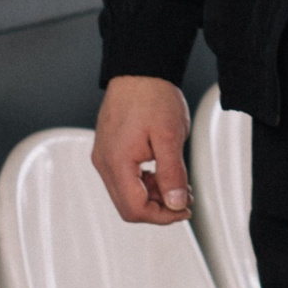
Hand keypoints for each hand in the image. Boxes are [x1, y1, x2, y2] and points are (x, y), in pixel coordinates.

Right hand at [92, 76, 192, 223]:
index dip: (162, 216)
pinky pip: (123, 178)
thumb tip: (175, 204)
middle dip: (158, 208)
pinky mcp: (108, 150)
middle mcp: (104, 162)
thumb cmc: (152, 96)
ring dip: (153, 196)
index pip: (134, 209)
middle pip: (127, 206)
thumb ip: (172, 174)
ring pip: (126, 194)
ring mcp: (104, 156)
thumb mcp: (170, 137)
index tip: (184, 210)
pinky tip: (162, 173)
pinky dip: (144, 183)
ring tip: (178, 184)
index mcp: (116, 161)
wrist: (139, 70)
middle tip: (184, 199)